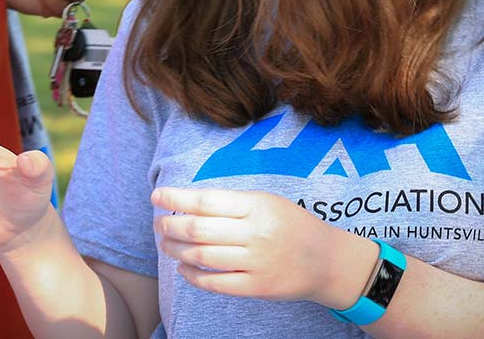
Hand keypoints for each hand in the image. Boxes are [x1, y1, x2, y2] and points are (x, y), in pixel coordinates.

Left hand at [150, 187, 378, 308]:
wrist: (327, 260)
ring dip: (176, 250)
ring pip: (202, 256)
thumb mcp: (267, 201)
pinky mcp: (256, 287)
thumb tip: (188, 202)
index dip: (176, 198)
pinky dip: (192, 275)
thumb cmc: (291, 225)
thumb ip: (232, 202)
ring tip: (165, 244)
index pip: (206, 200)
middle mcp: (256, 233)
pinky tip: (183, 266)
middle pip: (199, 229)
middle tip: (158, 224)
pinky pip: (215, 283)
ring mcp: (256, 262)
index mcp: (257, 206)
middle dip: (170, 226)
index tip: (157, 196)